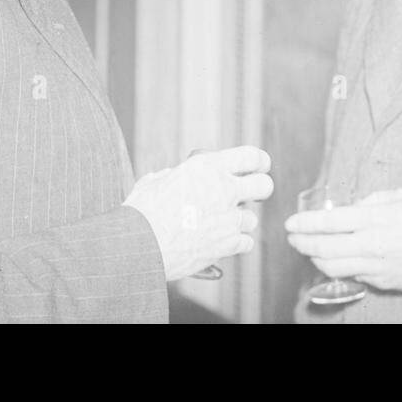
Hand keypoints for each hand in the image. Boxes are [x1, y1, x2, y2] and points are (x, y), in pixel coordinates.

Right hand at [125, 146, 272, 280]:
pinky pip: (246, 243)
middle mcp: (223, 189)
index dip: (260, 161)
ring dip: (240, 222)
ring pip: (253, 219)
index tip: (260, 167)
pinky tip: (221, 243)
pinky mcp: (227, 244)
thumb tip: (175, 177)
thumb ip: (176, 176)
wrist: (137, 246)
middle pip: (264, 186)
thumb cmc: (141, 212)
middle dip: (260, 190)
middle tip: (250, 195)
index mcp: (207, 166)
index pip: (252, 156)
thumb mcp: (157, 181)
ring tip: (219, 225)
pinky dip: (236, 244)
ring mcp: (227, 218)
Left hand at [284, 187, 401, 292]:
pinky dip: (338, 269)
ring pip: (333, 267)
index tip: (290, 223)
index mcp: (374, 218)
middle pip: (324, 248)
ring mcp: (375, 266)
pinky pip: (352, 276)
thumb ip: (375, 199)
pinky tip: (334, 262)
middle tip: (292, 238)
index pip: (328, 222)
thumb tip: (355, 206)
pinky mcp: (382, 281)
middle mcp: (370, 244)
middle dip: (301, 243)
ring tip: (308, 251)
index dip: (304, 223)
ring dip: (315, 259)